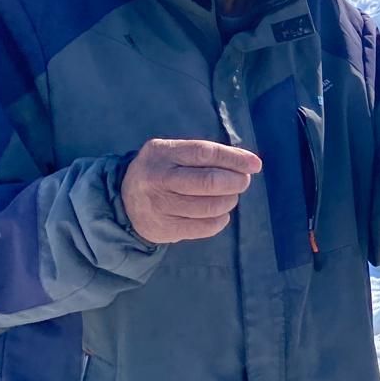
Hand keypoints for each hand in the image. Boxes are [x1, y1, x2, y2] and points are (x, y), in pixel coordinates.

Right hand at [121, 139, 261, 244]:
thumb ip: (206, 155)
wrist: (124, 201)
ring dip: (229, 201)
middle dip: (235, 182)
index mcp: (162, 152)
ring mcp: (159, 205)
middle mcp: (157, 178)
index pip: (204, 153)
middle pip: (208, 182)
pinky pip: (205, 227)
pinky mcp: (164, 228)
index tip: (255, 164)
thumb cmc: (163, 172)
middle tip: (243, 182)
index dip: (234, 159)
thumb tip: (249, 163)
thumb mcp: (174, 153)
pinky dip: (221, 220)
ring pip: (209, 206)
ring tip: (230, 197)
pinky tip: (220, 213)